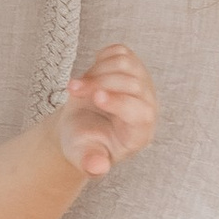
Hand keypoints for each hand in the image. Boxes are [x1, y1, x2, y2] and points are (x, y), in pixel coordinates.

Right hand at [50, 44, 157, 180]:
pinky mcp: (131, 66)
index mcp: (140, 132)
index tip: (96, 97)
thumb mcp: (83, 155)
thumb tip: (98, 167)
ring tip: (76, 86)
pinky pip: (119, 51)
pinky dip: (101, 58)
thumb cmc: (83, 143)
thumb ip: (90, 163)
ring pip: (125, 63)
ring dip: (96, 70)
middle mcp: (147, 106)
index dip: (120, 102)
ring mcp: (141, 83)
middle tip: (71, 90)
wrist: (80, 126)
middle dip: (98, 83)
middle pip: (132, 84)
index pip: (141, 112)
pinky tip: (91, 75)